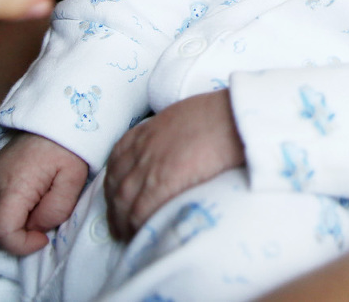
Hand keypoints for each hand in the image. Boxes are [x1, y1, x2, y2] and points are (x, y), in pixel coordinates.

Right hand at [0, 132, 88, 255]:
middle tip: (39, 227)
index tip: (43, 238)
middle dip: (14, 237)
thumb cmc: (67, 148)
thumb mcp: (74, 179)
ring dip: (3, 226)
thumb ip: (56, 209)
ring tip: (31, 216)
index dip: (21, 244)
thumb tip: (38, 227)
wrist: (54, 118)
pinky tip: (21, 207)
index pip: (1, 230)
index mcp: (14, 185)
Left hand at [105, 90, 246, 240]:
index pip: (117, 158)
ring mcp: (150, 165)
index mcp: (148, 130)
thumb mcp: (185, 115)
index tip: (116, 194)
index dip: (114, 180)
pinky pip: (140, 209)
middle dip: (114, 206)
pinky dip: (137, 224)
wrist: (234, 117)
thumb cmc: (221, 114)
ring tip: (127, 235)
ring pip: (123, 199)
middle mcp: (142, 148)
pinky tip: (142, 233)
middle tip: (117, 223)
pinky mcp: (162, 182)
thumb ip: (172, 132)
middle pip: (116, 182)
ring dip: (121, 220)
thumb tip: (177, 147)